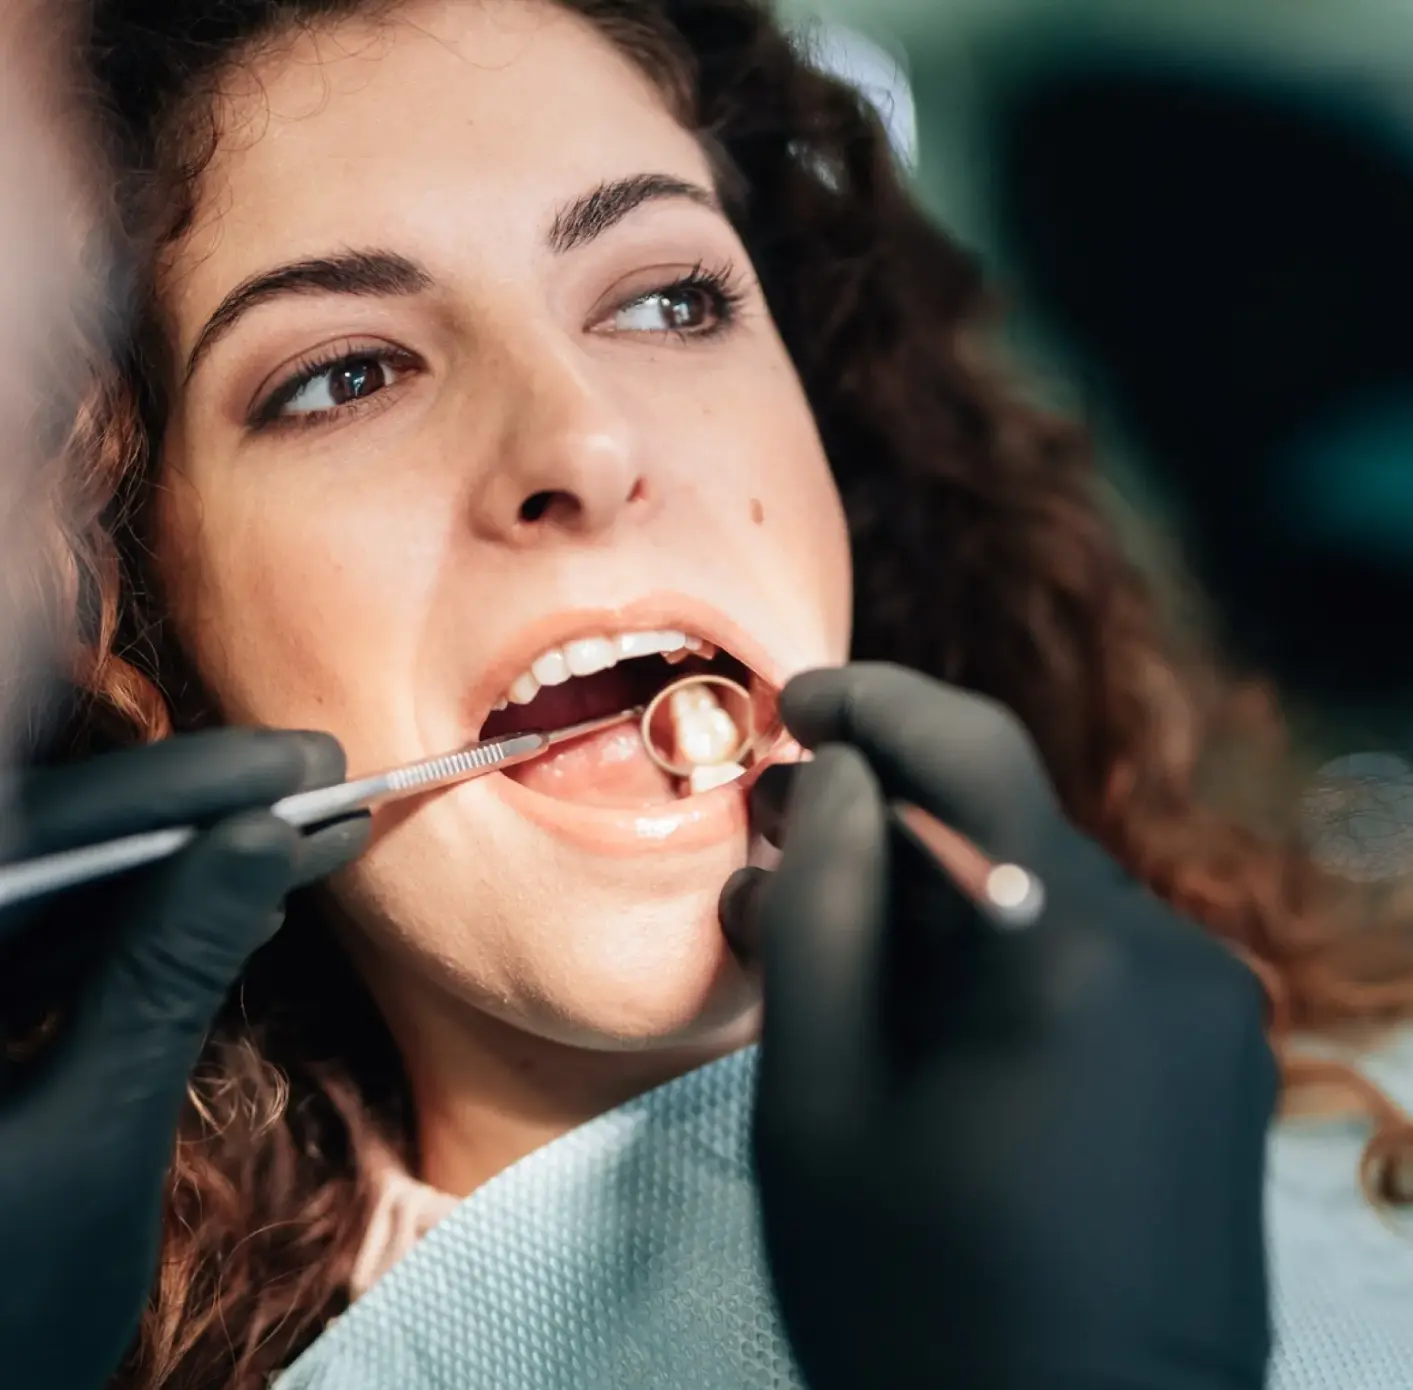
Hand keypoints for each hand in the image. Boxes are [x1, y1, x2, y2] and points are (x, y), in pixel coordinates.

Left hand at [0, 729, 369, 1389]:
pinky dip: (142, 924)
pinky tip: (235, 908)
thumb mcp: (98, 1135)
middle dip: (192, 813)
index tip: (298, 763)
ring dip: (182, 863)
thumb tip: (267, 841)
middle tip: (319, 783)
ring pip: (60, 886)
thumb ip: (171, 975)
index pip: (43, 832)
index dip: (179, 785)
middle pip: (53, 846)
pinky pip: (45, 940)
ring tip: (302, 839)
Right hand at [722, 664, 1275, 1389]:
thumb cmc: (916, 1303)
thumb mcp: (819, 1104)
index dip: (874, 703)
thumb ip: (823, 917)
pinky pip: (1088, 956)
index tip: (795, 703)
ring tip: (824, 935)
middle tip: (776, 834)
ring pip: (1041, 891)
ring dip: (933, 890)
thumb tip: (843, 783)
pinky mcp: (1215, 1061)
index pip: (972, 751)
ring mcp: (1207, 1011)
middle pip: (1005, 825)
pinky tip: (916, 999)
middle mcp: (1167, 957)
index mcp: (1067, 955)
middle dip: (885, 815)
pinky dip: (995, 949)